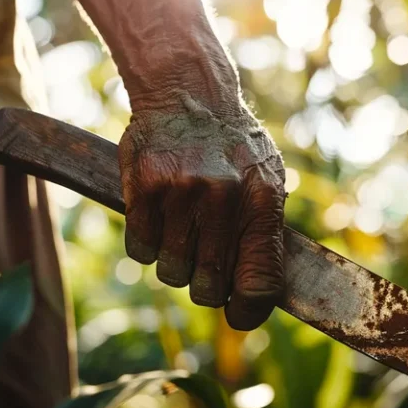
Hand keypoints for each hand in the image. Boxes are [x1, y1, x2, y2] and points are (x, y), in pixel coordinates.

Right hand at [119, 92, 285, 330]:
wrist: (188, 93)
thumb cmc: (233, 145)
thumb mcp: (267, 178)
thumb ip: (265, 232)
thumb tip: (258, 292)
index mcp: (261, 200)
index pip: (259, 282)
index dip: (247, 311)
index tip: (238, 314)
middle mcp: (223, 198)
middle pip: (208, 289)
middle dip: (206, 286)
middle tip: (205, 264)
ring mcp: (181, 192)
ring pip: (171, 272)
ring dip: (176, 263)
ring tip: (183, 232)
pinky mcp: (144, 187)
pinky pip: (140, 249)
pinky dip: (148, 242)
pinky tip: (159, 217)